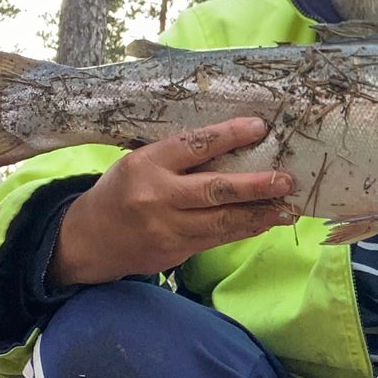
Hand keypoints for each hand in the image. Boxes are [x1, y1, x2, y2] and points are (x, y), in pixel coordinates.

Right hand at [50, 118, 296, 284]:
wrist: (90, 239)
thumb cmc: (122, 191)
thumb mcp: (140, 162)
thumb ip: (178, 157)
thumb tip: (232, 145)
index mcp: (148, 163)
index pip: (194, 146)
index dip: (228, 135)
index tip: (259, 127)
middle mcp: (158, 196)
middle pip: (215, 190)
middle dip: (256, 185)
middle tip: (287, 179)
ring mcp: (168, 227)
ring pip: (222, 221)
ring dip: (259, 214)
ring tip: (287, 206)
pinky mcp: (176, 250)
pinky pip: (218, 239)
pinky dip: (244, 229)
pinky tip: (265, 221)